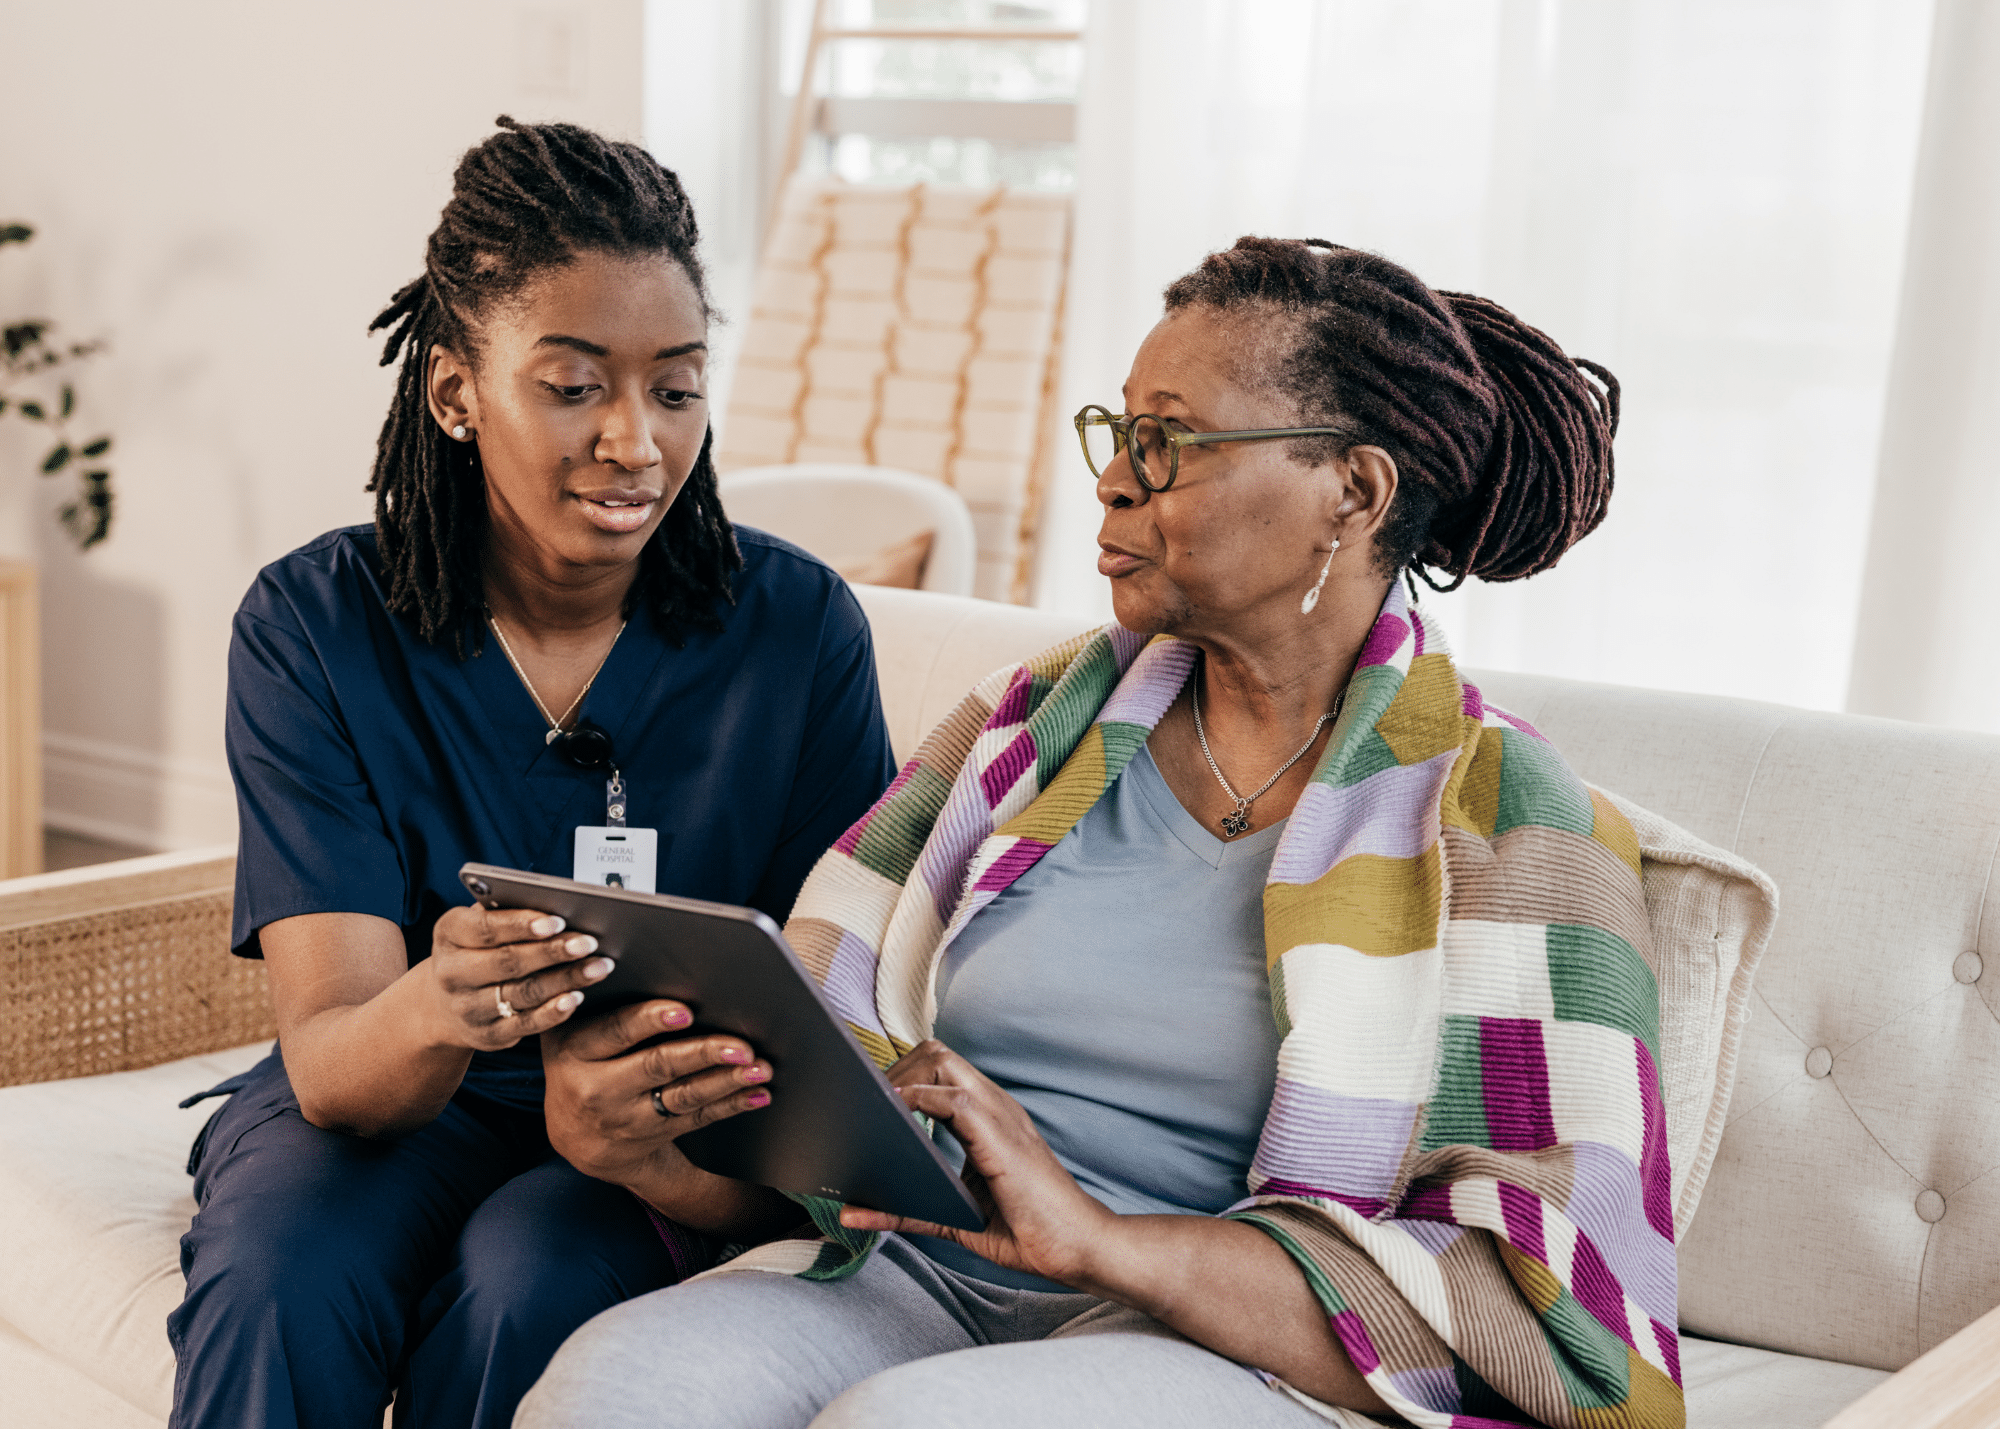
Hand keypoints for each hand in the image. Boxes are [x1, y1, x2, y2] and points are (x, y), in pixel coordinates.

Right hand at [422, 905, 613, 1050]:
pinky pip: (525, 1025)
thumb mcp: (478, 925)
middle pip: (508, 962)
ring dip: (565, 980)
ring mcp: (468, 1008)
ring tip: (599, 967)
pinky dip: (553, 1012)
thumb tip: (558, 901)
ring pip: (523, 993)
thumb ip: (508, 911)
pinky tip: (576, 997)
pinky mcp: (487, 1035)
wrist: (443, 1004)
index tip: (558, 921)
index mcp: (449, 935)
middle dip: (553, 952)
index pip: (485, 929)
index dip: (522, 925)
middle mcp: (452, 974)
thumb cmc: (476, 950)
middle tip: (589, 943)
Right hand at [540, 999, 773, 1197]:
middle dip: (702, 1054)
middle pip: (656, 1065)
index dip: (649, 1020)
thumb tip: (663, 967)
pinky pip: (697, 1118)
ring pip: (684, 1096)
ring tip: (760, 1067)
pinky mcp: (653, 1135)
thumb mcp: (574, 1037)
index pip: (614, 1031)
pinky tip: (758, 1093)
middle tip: (741, 1046)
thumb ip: (604, 1008)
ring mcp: (626, 1117)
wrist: (575, 1138)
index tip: (685, 1012)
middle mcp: (597, 1087)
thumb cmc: (582, 1064)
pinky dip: (731, 1104)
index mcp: (574, 1050)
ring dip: (727, 1080)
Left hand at [837, 1040, 1115, 1286]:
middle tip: (865, 1105)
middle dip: (894, 1069)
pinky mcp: (1001, 1136)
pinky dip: (919, 1100)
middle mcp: (994, 1106)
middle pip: (935, 1052)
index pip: (940, 1069)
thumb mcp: (955, 1218)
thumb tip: (853, 1212)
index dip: (902, 1077)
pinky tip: (896, 1118)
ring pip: (942, 1060)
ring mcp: (1000, 1115)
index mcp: (989, 1118)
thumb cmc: (1028, 1233)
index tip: (871, 1105)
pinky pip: (955, 1098)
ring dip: (902, 1078)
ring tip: (874, 1109)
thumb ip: (908, 1211)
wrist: (1077, 1247)